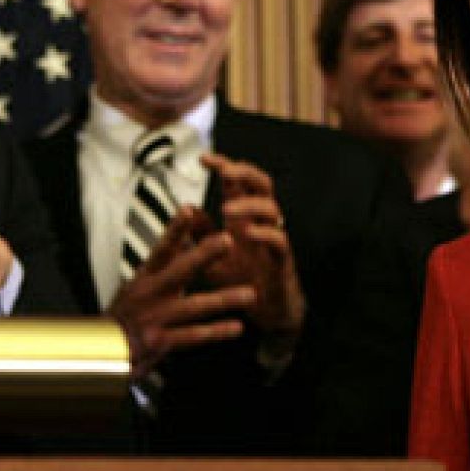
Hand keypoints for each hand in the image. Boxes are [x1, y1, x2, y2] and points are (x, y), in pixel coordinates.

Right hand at [109, 206, 256, 376]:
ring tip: (249, 294)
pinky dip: (216, 332)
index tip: (189, 209)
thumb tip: (183, 240)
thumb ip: (162, 266)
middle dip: (204, 255)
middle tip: (227, 241)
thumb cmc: (122, 317)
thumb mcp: (137, 286)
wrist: (102, 351)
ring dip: (224, 299)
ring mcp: (156, 318)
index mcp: (144, 278)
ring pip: (195, 306)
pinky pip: (193, 336)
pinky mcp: (160, 341)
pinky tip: (236, 327)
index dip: (174, 229)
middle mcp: (150, 294)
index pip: (161, 249)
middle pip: (180, 270)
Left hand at [202, 153, 304, 336]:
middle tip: (225, 171)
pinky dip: (265, 234)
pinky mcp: (283, 261)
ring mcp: (274, 240)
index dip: (224, 166)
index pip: (237, 183)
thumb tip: (186, 208)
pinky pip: (279, 240)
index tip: (204, 159)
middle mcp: (261, 223)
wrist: (265, 312)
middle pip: (262, 184)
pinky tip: (248, 233)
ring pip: (272, 209)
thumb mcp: (213, 256)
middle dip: (244, 172)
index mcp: (244, 217)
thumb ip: (202, 234)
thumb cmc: (241, 280)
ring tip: (227, 210)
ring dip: (249, 205)